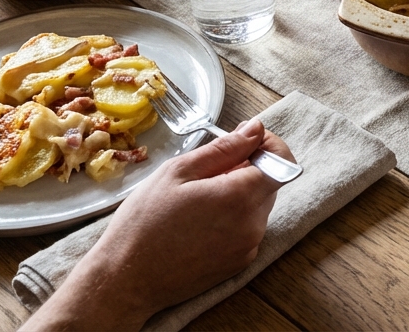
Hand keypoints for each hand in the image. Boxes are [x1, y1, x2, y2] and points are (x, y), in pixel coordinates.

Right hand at [23, 119, 293, 330]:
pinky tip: (200, 221)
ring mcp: (249, 247)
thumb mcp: (178, 172)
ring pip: (259, 205)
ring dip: (240, 193)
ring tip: (199, 198)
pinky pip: (249, 228)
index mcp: (239, 197)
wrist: (126, 280)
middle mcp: (253, 224)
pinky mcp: (241, 263)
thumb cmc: (144, 222)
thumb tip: (256, 129)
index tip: (244, 139)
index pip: (282, 161)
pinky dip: (234, 217)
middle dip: (249, 168)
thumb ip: (225, 148)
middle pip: (271, 182)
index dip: (268, 145)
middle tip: (209, 169)